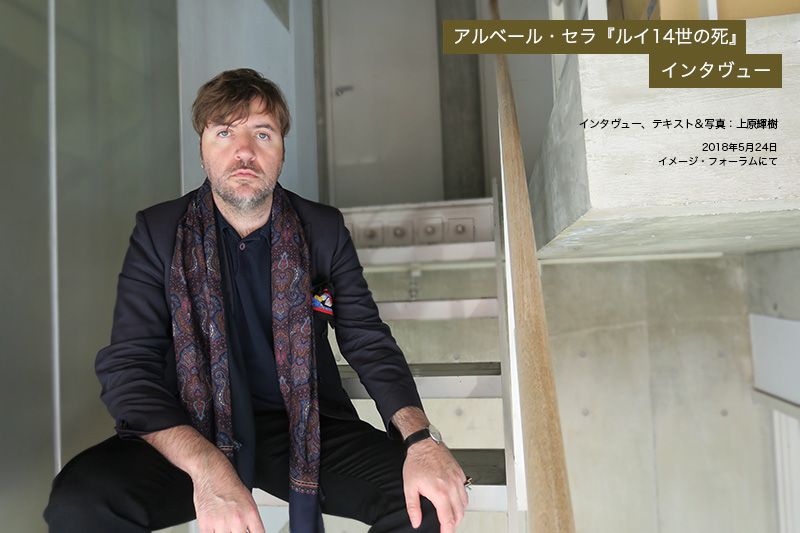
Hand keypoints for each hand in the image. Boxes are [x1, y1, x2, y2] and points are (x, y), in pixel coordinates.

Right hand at [140, 425, 264, 532]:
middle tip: (233, 527)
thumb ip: (250, 519)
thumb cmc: (228, 482)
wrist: (211, 471)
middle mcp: (238, 519)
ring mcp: (221, 523)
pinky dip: (211, 532)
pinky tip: (213, 527)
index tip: (249, 532)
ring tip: (222, 524)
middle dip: (237, 532)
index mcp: (251, 513)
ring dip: (223, 532)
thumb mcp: (247, 499)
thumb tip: (249, 531)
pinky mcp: (206, 524)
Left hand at [403, 440, 468, 531]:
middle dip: (454, 524)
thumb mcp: (409, 487)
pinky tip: (453, 499)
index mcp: (440, 493)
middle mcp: (452, 487)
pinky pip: (465, 491)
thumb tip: (416, 522)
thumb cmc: (417, 462)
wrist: (424, 443)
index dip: (447, 531)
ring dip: (459, 512)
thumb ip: (413, 507)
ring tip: (450, 515)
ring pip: (465, 504)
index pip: (449, 519)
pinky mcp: (460, 474)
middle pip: (460, 514)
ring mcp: (458, 480)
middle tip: (446, 527)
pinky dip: (461, 499)